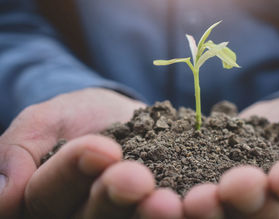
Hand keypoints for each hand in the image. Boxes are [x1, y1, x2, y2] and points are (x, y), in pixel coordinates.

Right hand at [0, 88, 182, 218]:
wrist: (121, 117)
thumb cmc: (77, 118)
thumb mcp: (45, 122)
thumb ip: (19, 150)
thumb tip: (4, 200)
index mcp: (50, 205)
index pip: (51, 197)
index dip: (73, 172)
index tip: (102, 148)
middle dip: (115, 198)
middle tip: (138, 178)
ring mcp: (128, 218)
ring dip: (156, 214)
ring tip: (179, 199)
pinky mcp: (165, 210)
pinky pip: (177, 214)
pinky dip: (193, 209)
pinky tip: (211, 196)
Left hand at [183, 93, 278, 218]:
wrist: (278, 116)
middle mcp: (275, 217)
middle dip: (250, 205)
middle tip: (230, 186)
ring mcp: (236, 210)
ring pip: (225, 218)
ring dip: (207, 211)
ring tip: (193, 198)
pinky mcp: (203, 195)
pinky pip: (191, 200)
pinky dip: (175, 199)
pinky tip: (159, 191)